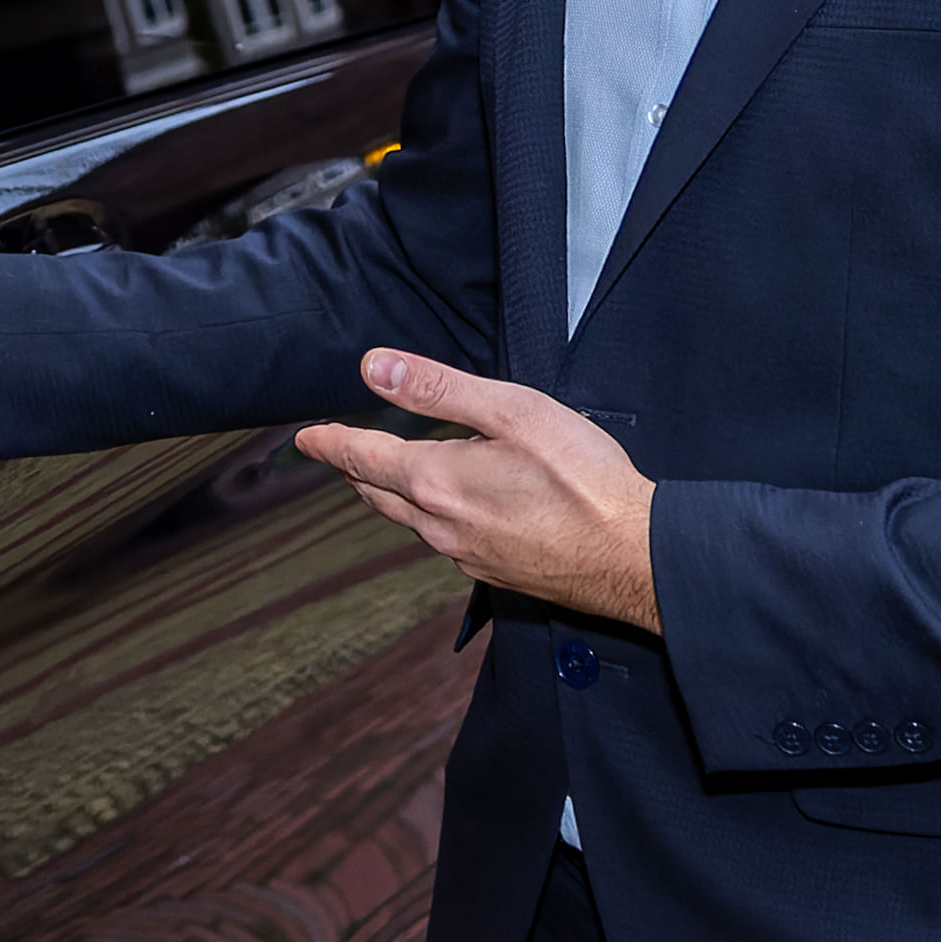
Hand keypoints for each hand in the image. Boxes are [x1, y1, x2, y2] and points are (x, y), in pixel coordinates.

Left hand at [298, 350, 660, 630]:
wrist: (634, 558)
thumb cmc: (584, 481)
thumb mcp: (513, 411)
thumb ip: (437, 389)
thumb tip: (374, 368)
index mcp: (435, 482)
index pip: (360, 458)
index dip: (329, 443)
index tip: (306, 437)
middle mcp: (439, 526)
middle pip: (376, 494)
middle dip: (353, 469)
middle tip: (338, 453)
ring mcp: (465, 555)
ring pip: (409, 521)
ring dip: (389, 495)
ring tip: (382, 475)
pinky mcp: (493, 573)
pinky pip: (445, 542)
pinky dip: (430, 519)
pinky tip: (449, 509)